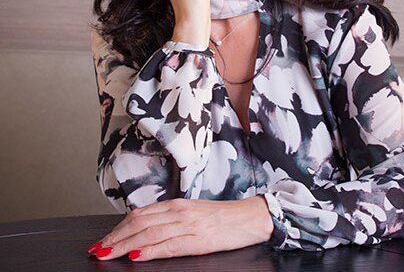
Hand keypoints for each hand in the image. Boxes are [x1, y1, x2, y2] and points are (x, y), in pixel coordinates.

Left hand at [90, 196, 273, 260]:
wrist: (248, 218)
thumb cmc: (221, 217)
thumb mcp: (193, 213)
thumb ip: (170, 218)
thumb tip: (145, 229)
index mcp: (177, 204)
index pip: (140, 214)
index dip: (118, 228)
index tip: (103, 240)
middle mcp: (179, 211)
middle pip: (140, 223)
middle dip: (115, 238)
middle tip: (97, 250)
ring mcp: (188, 225)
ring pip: (149, 234)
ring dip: (125, 245)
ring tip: (108, 254)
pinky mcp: (198, 239)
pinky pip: (169, 245)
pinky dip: (150, 251)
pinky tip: (137, 257)